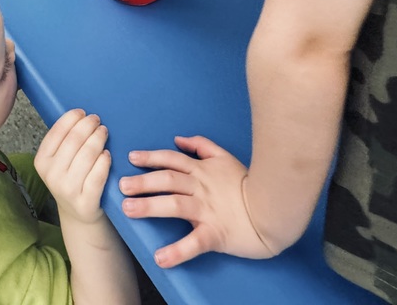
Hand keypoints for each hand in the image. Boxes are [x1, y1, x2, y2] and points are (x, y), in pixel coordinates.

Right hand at [35, 109, 111, 224]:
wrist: (78, 214)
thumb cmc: (71, 179)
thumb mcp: (59, 161)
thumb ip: (65, 141)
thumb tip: (81, 115)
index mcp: (42, 161)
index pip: (57, 132)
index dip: (72, 118)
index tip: (82, 112)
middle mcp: (51, 175)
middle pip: (74, 140)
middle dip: (88, 125)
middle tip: (97, 120)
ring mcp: (68, 190)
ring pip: (88, 155)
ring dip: (98, 138)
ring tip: (103, 132)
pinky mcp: (85, 202)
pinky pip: (98, 175)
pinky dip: (104, 161)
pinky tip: (107, 155)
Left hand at [119, 135, 273, 266]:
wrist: (274, 210)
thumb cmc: (249, 184)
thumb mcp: (226, 157)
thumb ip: (203, 146)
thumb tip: (179, 140)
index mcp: (203, 171)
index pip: (171, 160)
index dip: (150, 158)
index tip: (132, 158)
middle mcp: (202, 187)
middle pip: (167, 180)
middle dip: (142, 182)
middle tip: (122, 186)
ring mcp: (208, 210)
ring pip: (174, 205)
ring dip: (149, 207)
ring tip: (128, 210)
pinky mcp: (216, 233)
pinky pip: (194, 242)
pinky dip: (177, 251)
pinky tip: (160, 258)